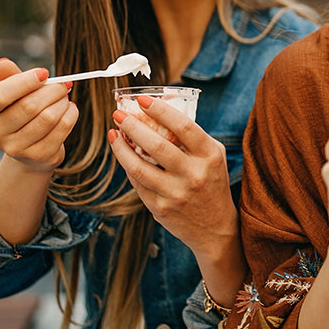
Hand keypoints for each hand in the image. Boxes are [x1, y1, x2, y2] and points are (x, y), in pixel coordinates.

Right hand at [0, 58, 77, 173]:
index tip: (44, 73)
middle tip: (63, 85)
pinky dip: (70, 115)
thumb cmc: (20, 112)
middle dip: (51, 91)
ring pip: (47, 117)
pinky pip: (61, 129)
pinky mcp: (37, 156)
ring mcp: (14, 148)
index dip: (24, 82)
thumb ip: (10, 78)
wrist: (29, 149)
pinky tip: (69, 109)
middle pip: (28, 106)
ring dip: (62, 102)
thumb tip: (3, 63)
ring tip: (64, 97)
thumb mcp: (13, 94)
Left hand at [108, 94, 234, 255]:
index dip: (160, 110)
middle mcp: (193, 175)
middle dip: (132, 125)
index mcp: (209, 156)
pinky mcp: (160, 208)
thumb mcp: (213, 156)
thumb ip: (193, 135)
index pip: (183, 127)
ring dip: (121, 147)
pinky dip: (127, 166)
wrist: (215, 228)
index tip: (142, 99)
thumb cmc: (212, 182)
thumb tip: (162, 109)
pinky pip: (137, 183)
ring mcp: (175, 193)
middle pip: (156, 145)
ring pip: (138, 166)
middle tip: (118, 114)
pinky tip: (122, 154)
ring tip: (113, 133)